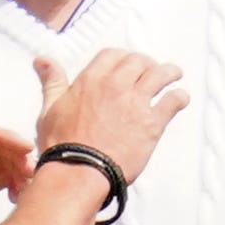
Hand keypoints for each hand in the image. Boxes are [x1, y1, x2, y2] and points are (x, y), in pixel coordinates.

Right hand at [34, 48, 188, 182]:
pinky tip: (181, 98)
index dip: (123, 57)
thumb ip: (52, 82)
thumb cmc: (62, 144)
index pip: (113, 55)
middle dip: (147, 64)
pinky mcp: (152, 123)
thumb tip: (42, 60)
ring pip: (160, 75)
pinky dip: (179, 97)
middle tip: (152, 70)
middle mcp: (115, 85)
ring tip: (175, 75)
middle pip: (139, 62)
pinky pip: (173, 101)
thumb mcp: (50, 108)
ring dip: (170, 73)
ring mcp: (136, 103)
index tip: (128, 64)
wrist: (80, 170)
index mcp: (91, 79)